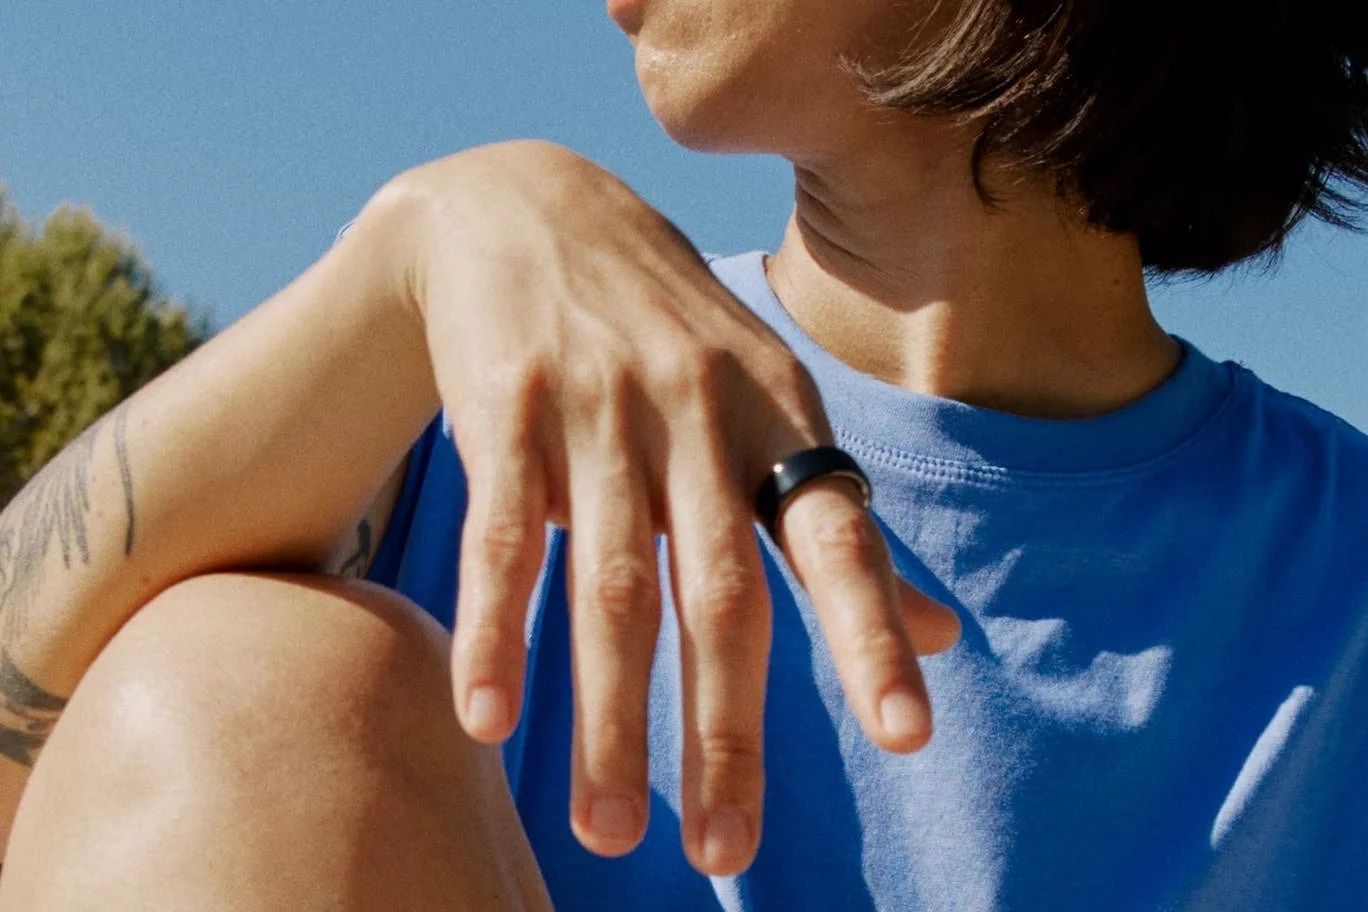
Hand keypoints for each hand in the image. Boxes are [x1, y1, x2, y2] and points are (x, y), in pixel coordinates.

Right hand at [390, 141, 960, 874]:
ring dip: (611, 716)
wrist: (526, 206)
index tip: (906, 735)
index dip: (870, 634)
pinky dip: (498, 630)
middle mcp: (697, 414)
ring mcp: (599, 408)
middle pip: (719, 592)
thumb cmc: (664, 329)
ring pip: (612, 584)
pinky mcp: (506, 408)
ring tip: (608, 831)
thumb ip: (838, 523)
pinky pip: (504, 536)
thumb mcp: (766, 401)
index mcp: (774, 417)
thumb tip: (943, 637)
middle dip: (724, 727)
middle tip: (725, 852)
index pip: (834, 538)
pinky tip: (487, 720)